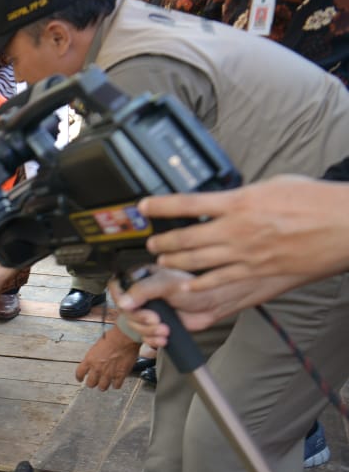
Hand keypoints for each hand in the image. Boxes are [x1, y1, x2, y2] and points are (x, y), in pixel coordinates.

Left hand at [75, 327, 139, 390]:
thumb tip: (95, 360)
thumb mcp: (96, 347)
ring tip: (106, 383)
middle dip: (92, 383)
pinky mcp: (120, 375)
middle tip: (95, 381)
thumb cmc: (111, 338)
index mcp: (89, 360)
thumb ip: (94, 357)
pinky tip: (116, 382)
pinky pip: (116, 386)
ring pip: (102, 387)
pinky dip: (116, 385)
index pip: (79, 373)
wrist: (123, 338)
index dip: (79, 377)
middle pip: (90, 383)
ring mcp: (108, 373)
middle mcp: (97, 369)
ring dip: (103, 385)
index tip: (80, 379)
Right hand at [110, 267, 287, 346]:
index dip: (120, 299)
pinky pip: (145, 335)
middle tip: (155, 320)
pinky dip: (153, 339)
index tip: (130, 307)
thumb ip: (143, 290)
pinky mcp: (157, 324)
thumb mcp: (166, 284)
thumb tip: (124, 303)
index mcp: (141, 278)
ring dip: (148, 331)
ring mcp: (149, 309)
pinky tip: (164, 337)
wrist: (214, 304)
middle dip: (140, 320)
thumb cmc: (195, 288)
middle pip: (125, 311)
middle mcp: (143, 293)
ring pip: (135, 325)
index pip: (117, 287)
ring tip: (164, 330)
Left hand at [141, 176, 348, 293]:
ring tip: (161, 260)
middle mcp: (237, 230)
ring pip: (197, 261)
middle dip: (163, 241)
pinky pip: (221, 280)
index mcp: (239, 202)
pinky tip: (186, 285)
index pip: (187, 203)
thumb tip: (222, 200)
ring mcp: (246, 255)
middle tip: (151, 242)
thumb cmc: (315, 202)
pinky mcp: (258, 274)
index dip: (161, 206)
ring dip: (174, 262)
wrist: (345, 226)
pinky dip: (200, 283)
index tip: (144, 206)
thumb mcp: (272, 186)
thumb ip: (242, 196)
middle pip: (186, 238)